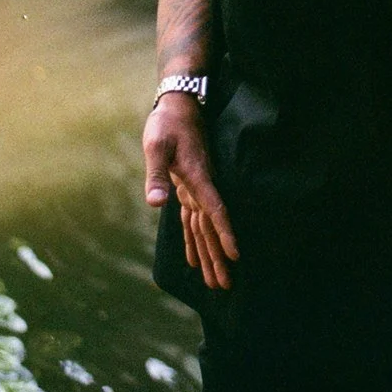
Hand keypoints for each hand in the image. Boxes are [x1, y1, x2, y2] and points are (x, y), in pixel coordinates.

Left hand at [143, 92, 238, 289]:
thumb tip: (156, 204)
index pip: (214, 210)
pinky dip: (194, 240)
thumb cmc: (166, 124)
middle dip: (218, 257)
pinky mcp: (188, 187)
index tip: (236, 255)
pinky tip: (194, 257)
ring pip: (204, 227)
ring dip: (210, 254)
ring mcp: (196, 189)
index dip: (225, 232)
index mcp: (198, 178)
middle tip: (225, 285)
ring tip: (217, 281)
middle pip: (211, 227)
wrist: (177, 106)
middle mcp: (201, 187)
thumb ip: (157, 174)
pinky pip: (194, 219)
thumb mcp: (157, 145)